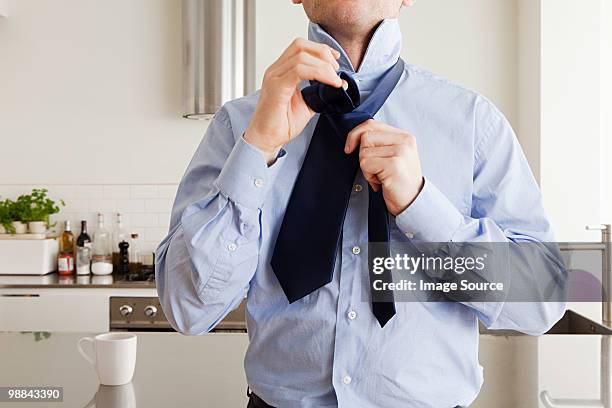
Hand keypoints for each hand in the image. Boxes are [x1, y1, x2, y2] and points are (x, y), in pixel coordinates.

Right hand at [244, 38, 342, 163]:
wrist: (266, 139)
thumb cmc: (281, 124)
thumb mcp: (307, 104)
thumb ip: (319, 92)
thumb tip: (339, 83)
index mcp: (281, 71)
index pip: (300, 47)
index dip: (320, 49)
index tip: (335, 60)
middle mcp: (276, 71)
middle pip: (300, 46)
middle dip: (323, 53)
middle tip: (336, 69)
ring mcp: (274, 77)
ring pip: (301, 56)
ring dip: (324, 65)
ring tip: (334, 79)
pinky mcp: (276, 88)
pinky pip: (298, 71)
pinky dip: (318, 73)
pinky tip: (329, 83)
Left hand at [345, 120, 424, 214]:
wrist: (412, 202)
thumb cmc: (399, 181)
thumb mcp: (393, 157)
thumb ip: (379, 143)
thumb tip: (355, 137)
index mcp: (404, 136)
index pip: (372, 124)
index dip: (355, 135)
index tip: (349, 148)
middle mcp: (404, 140)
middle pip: (365, 137)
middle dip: (363, 156)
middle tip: (376, 169)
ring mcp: (400, 151)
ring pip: (364, 152)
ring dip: (367, 168)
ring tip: (380, 176)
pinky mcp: (393, 164)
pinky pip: (366, 164)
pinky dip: (369, 176)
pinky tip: (381, 182)